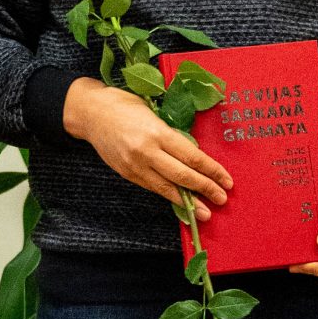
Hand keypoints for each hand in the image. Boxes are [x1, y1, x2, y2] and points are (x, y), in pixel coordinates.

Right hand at [63, 77, 231, 210]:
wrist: (91, 113)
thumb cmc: (124, 106)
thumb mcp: (153, 113)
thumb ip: (171, 134)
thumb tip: (192, 153)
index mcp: (158, 132)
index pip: (192, 156)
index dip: (212, 171)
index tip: (226, 180)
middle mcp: (147, 151)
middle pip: (183, 176)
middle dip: (205, 189)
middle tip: (222, 199)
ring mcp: (136, 165)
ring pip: (168, 188)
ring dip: (189, 202)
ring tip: (205, 213)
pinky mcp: (128, 174)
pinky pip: (154, 188)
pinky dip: (170, 197)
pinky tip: (182, 204)